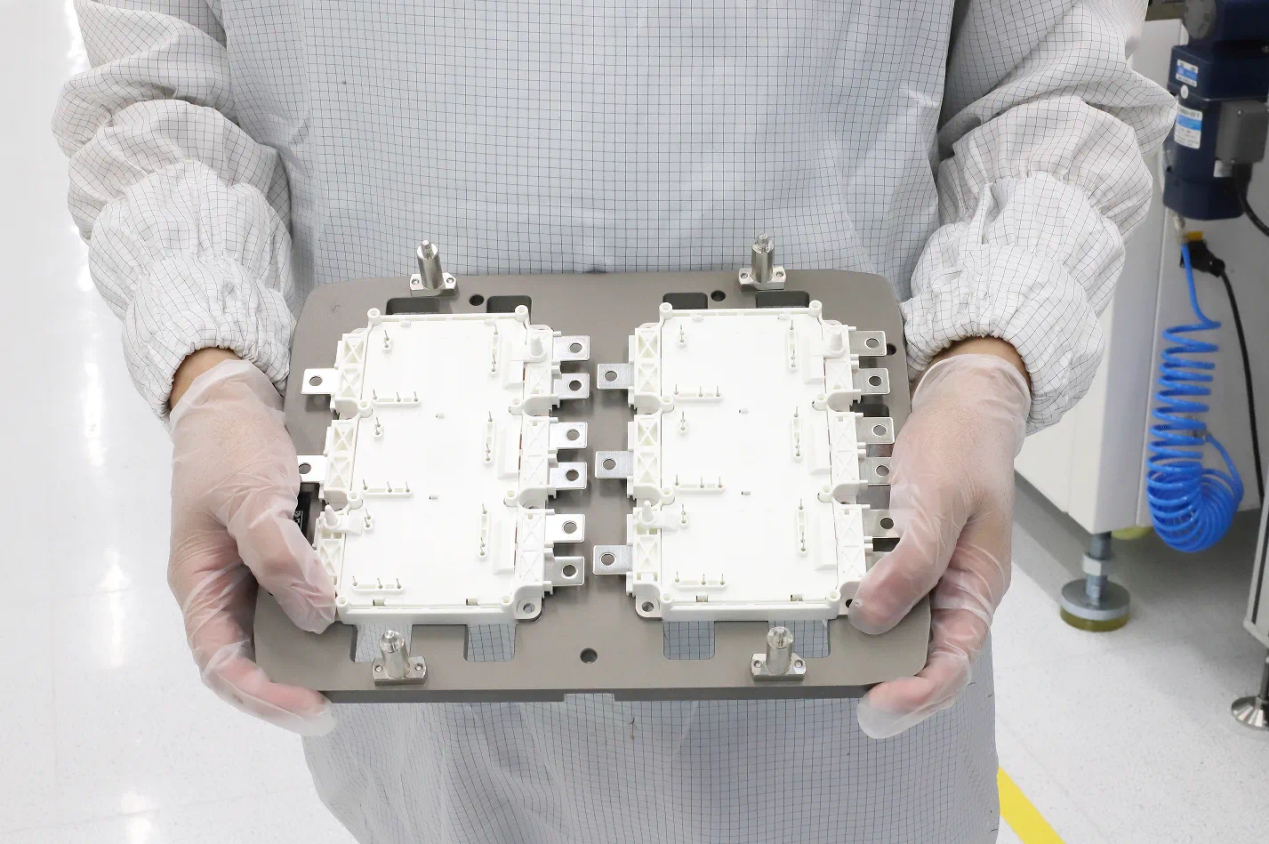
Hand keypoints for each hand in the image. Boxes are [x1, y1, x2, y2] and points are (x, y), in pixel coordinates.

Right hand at [168, 356, 336, 734]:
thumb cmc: (227, 444)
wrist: (234, 398)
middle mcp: (224, 586)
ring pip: (277, 630)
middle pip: (251, 658)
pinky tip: (351, 617)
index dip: (264, 694)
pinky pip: (298, 592)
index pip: (222, 662)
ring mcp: (251, 572)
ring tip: (349, 668)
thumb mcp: (251, 496)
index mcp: (200, 583)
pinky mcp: (277, 553)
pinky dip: (322, 609)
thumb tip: (315, 614)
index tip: (310, 705)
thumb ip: (278, 555)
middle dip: (290, 685)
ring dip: (308, 652)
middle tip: (338, 700)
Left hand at [849, 350, 1029, 738]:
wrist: (958, 403)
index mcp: (975, 588)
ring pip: (892, 630)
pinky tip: (825, 603)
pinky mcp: (896, 557)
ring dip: (862, 644)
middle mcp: (949, 591)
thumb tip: (873, 614)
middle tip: (834, 682)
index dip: (917, 694)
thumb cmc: (964, 447)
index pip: (953, 663)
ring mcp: (922, 576)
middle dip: (881, 678)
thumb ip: (913, 560)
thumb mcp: (941, 500)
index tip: (876, 701)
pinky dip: (851, 601)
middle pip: (918, 658)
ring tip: (827, 651)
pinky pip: (875, 591)